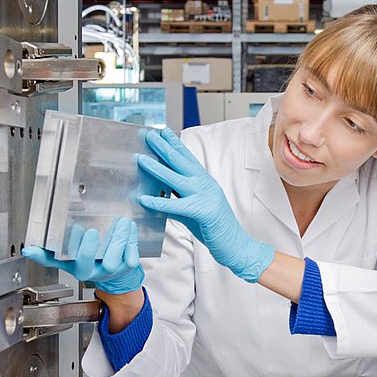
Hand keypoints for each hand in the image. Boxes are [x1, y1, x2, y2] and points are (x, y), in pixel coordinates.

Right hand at [22, 217, 143, 293]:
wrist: (115, 278)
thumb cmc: (90, 264)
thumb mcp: (67, 261)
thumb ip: (48, 255)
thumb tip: (29, 250)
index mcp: (81, 270)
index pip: (79, 260)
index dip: (78, 246)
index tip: (77, 230)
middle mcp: (98, 271)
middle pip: (98, 260)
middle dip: (97, 245)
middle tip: (94, 230)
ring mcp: (115, 268)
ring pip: (117, 255)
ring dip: (118, 237)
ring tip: (119, 222)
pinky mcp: (130, 264)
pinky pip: (132, 253)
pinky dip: (131, 239)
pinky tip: (128, 228)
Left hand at [137, 127, 274, 282]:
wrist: (235, 245)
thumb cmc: (214, 228)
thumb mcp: (194, 208)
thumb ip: (178, 199)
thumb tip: (158, 194)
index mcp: (204, 181)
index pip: (187, 158)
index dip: (174, 143)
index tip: (162, 131)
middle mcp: (205, 184)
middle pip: (181, 162)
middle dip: (163, 147)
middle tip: (148, 134)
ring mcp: (206, 196)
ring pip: (176, 179)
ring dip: (157, 168)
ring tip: (140, 159)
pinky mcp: (203, 212)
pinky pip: (176, 206)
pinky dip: (159, 203)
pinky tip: (144, 199)